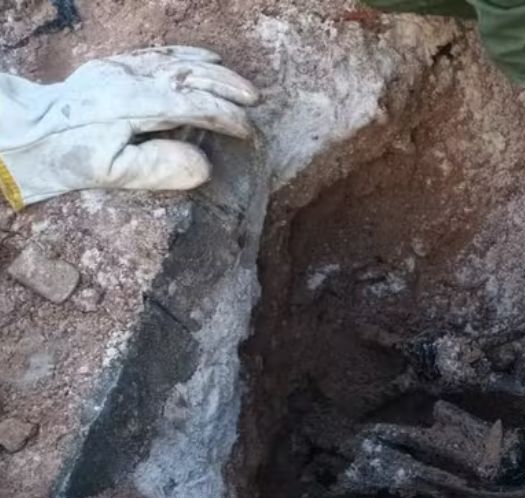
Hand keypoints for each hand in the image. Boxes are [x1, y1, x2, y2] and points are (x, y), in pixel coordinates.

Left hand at [0, 46, 258, 208]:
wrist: (24, 131)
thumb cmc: (68, 157)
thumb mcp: (110, 172)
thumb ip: (157, 168)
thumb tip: (204, 166)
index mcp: (134, 104)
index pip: (193, 105)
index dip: (225, 117)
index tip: (248, 131)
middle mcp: (131, 79)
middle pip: (190, 77)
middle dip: (228, 89)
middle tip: (256, 103)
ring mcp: (122, 68)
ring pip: (178, 62)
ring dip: (215, 72)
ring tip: (243, 85)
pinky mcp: (114, 66)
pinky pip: (159, 54)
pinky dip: (187, 55)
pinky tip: (206, 59)